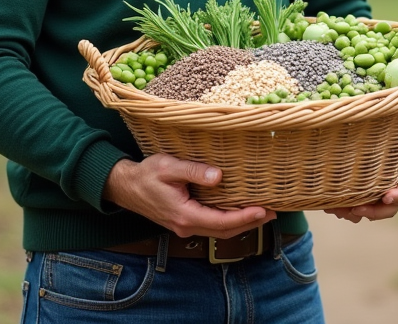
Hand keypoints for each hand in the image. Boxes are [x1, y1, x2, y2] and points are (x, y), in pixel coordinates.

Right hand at [103, 154, 274, 238]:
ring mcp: (185, 226)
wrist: (124, 187)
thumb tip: (218, 176)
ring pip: (219, 231)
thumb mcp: (169, 167)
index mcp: (184, 214)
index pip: (221, 221)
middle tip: (273, 213)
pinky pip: (211, 225)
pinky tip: (239, 211)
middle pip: (225, 231)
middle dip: (250, 223)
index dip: (245, 217)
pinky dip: (229, 221)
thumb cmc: (146, 175)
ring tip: (263, 213)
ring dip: (241, 224)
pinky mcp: (184, 222)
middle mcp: (186, 226)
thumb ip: (194, 171)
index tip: (263, 210)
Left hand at [324, 128, 397, 222]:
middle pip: (388, 208)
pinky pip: (352, 207)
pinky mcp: (358, 192)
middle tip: (357, 209)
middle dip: (374, 212)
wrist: (361, 128)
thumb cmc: (388, 128)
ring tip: (339, 209)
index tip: (386, 197)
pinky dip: (342, 209)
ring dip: (355, 213)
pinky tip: (330, 205)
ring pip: (369, 211)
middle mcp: (392, 186)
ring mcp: (375, 192)